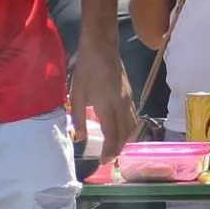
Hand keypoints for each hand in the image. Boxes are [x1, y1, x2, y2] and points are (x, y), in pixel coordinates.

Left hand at [70, 39, 137, 160]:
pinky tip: (119, 129)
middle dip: (118, 149)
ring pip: (132, 126)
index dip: (110, 151)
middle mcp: (121, 105)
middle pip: (125, 134)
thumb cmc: (87, 68)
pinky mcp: (130, 94)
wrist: (102, 47)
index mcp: (107, 106)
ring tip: (114, 147)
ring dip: (125, 140)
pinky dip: (128, 128)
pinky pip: (133, 117)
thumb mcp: (76, 94)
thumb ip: (78, 118)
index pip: (113, 136)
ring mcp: (128, 99)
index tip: (104, 161)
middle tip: (108, 158)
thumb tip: (80, 138)